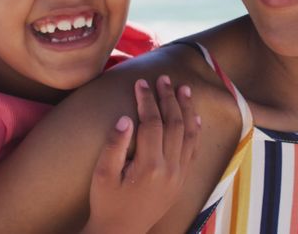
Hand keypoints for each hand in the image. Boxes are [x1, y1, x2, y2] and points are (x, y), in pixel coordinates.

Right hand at [82, 75, 200, 233]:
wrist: (121, 231)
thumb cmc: (107, 202)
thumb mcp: (102, 175)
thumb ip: (114, 145)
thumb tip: (125, 118)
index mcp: (149, 166)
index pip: (152, 123)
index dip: (147, 100)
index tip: (141, 83)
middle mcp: (169, 169)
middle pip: (174, 124)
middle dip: (169, 98)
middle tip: (164, 78)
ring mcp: (179, 175)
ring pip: (188, 135)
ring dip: (187, 109)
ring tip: (184, 89)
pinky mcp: (181, 180)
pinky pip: (193, 150)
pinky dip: (195, 131)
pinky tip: (194, 117)